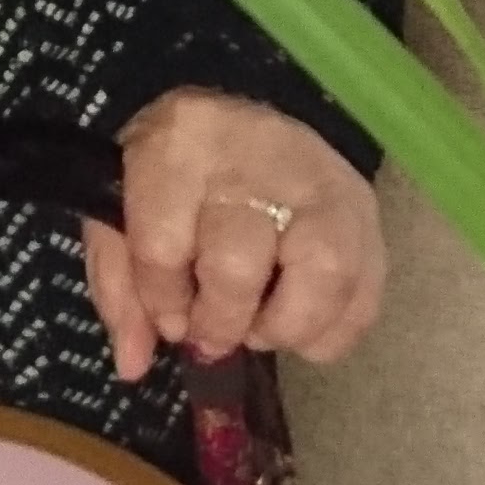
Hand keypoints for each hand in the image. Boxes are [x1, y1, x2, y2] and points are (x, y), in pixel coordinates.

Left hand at [84, 90, 385, 377]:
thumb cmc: (175, 173)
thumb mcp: (124, 208)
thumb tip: (132, 365)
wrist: (245, 120)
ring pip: (322, 276)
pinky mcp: (364, 211)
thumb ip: (120, 284)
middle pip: (238, 265)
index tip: (169, 318)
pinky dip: (330, 331)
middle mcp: (256, 153)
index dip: (162, 300)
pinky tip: (300, 319)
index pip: (164, 243)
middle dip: (220, 321)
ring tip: (260, 325)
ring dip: (285, 327)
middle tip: (214, 331)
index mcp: (181, 143)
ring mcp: (322, 180)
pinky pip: (362, 296)